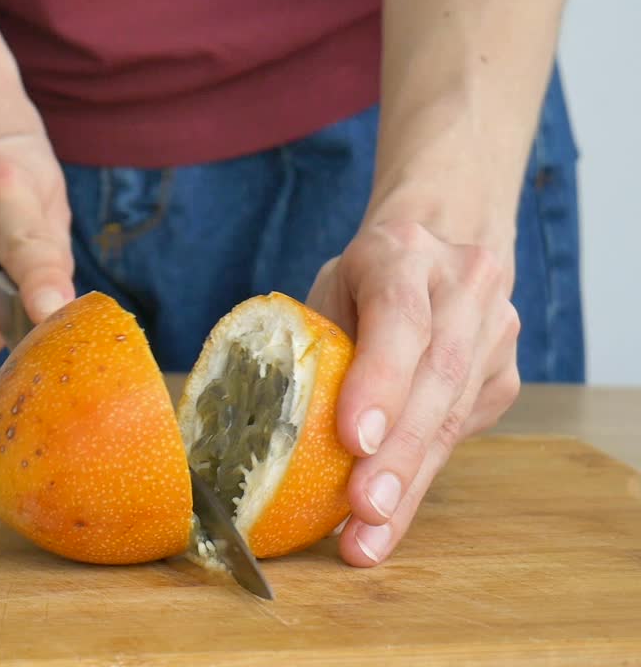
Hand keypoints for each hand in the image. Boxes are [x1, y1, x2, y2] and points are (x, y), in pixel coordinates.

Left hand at [306, 219, 521, 566]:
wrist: (441, 241)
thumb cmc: (363, 279)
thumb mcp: (327, 290)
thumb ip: (313, 345)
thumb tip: (272, 435)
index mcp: (403, 252)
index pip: (398, 318)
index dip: (378, 381)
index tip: (354, 441)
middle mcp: (463, 284)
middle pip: (436, 376)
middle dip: (397, 454)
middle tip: (364, 511)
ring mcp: (497, 330)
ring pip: (454, 414)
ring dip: (410, 482)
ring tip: (371, 536)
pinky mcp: (505, 375)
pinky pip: (461, 433)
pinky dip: (420, 476)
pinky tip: (390, 515)